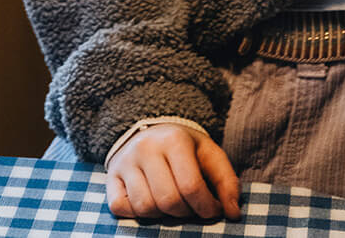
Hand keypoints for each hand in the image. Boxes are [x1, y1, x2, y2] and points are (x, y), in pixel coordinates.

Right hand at [106, 123, 240, 224]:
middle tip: (192, 208)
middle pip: (168, 200)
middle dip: (185, 213)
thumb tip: (233, 213)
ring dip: (162, 215)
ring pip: (144, 207)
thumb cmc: (185, 148)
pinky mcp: (110, 176)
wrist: (151, 130)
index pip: (191, 186)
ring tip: (171, 203)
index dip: (206, 207)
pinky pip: (120, 208)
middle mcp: (146, 147)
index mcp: (174, 139)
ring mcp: (125, 162)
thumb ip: (226, 181)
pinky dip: (136, 213)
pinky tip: (150, 202)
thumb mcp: (209, 154)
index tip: (212, 210)